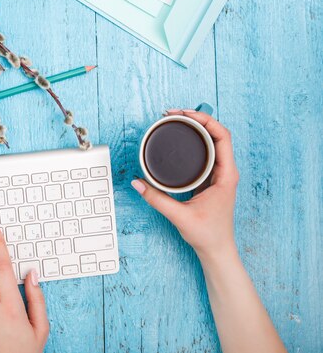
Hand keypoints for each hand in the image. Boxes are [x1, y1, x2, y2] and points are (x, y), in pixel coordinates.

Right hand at [132, 110, 239, 257]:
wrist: (217, 250)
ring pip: (212, 141)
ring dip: (196, 128)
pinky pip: (206, 152)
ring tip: (176, 119)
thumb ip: (156, 199)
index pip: (222, 137)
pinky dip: (194, 140)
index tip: (185, 114)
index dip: (205, 120)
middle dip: (196, 118)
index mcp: (226, 175)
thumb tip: (137, 183)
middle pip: (216, 133)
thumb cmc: (207, 235)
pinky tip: (181, 138)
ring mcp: (219, 174)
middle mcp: (225, 171)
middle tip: (173, 113)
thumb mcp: (179, 216)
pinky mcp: (211, 178)